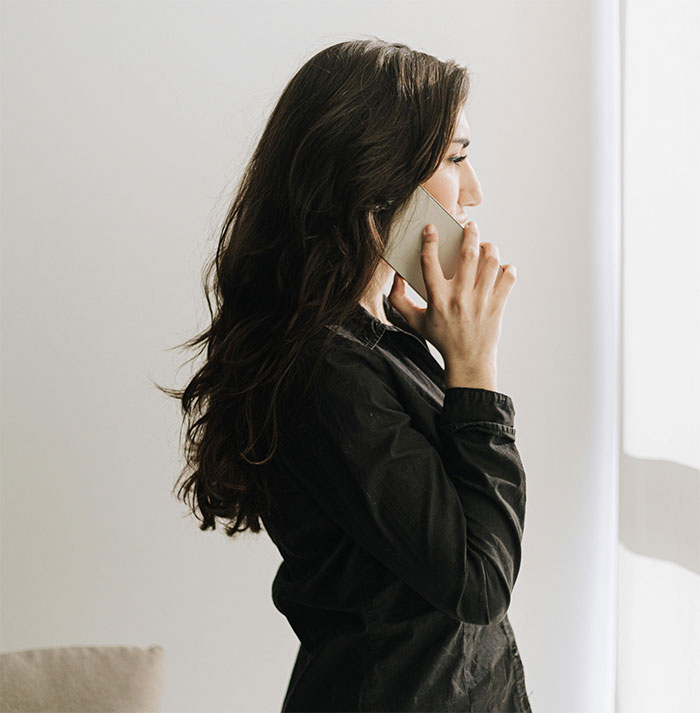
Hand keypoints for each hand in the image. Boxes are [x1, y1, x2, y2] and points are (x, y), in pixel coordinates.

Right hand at [387, 221, 515, 374]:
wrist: (467, 360)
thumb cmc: (440, 338)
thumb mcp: (413, 321)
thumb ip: (398, 300)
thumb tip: (396, 277)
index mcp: (437, 299)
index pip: (429, 263)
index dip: (429, 242)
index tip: (431, 228)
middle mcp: (459, 298)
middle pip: (468, 255)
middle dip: (470, 234)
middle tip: (470, 226)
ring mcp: (481, 301)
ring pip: (491, 262)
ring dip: (489, 247)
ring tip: (485, 244)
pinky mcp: (498, 306)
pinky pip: (508, 278)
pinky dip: (507, 268)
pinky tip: (501, 266)